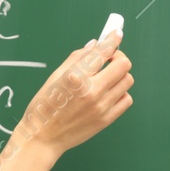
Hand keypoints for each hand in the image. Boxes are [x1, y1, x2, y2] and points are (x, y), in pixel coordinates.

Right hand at [14, 31, 132, 158]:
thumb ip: (77, 58)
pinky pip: (126, 99)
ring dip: (119, 75)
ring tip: (105, 78)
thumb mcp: (55, 77)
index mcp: (76, 77)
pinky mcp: (107, 119)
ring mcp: (102, 106)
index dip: (112, 39)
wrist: (43, 137)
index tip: (116, 33)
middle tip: (108, 60)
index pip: (103, 51)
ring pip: (127, 80)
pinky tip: (107, 93)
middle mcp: (92, 91)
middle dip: (118, 57)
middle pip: (123, 64)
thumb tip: (95, 44)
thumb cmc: (44, 106)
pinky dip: (120, 92)